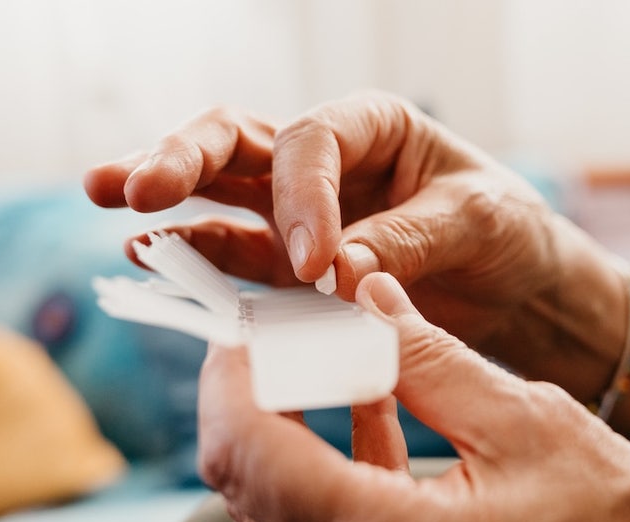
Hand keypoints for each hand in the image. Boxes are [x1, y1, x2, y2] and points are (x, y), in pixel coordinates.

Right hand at [84, 92, 589, 351]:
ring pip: (218, 190)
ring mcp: (299, 211)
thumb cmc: (506, 233)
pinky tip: (151, 258)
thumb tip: (336, 273)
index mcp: (373, 126)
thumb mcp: (478, 223)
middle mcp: (326, 160)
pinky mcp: (292, 265)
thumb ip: (407, 241)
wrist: (517, 286)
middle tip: (138, 188)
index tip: (317, 265)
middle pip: (237, 142)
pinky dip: (198, 259)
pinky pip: (236, 256)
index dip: (302, 197)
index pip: (312, 143)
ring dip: (164, 199)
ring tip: (112, 205)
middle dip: (184, 159)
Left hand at [198, 272, 629, 521]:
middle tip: (283, 335)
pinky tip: (376, 418)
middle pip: (249, 493)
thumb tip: (365, 296)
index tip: (246, 324)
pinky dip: (336, 480)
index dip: (230, 378)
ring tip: (334, 362)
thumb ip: (426, 358)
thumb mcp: (526, 420)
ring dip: (292, 439)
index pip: (249, 455)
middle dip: (251, 403)